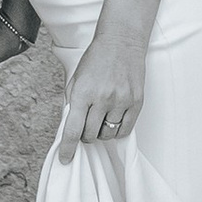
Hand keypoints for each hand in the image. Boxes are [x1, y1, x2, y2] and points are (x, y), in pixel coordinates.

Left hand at [56, 28, 146, 160]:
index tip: (65, 158)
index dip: (68, 148)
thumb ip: (72, 102)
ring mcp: (121, 101)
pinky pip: (125, 130)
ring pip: (107, 135)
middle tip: (86, 124)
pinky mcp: (136, 102)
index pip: (72, 129)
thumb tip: (69, 127)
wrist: (121, 42)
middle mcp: (102, 98)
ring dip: (101, 132)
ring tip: (101, 118)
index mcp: (83, 92)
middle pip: (90, 135)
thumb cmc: (96, 59)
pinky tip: (113, 119)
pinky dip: (116, 130)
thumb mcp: (76, 78)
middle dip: (85, 134)